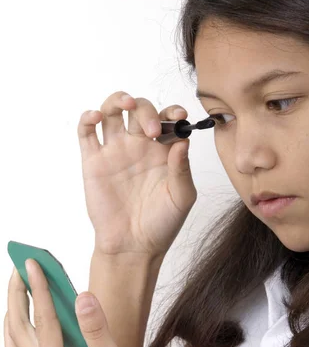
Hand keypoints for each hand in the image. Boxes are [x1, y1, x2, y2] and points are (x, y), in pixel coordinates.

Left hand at [4, 260, 162, 346]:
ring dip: (15, 316)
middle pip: (19, 332)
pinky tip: (38, 325)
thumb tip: (81, 296)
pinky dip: (24, 336)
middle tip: (20, 270)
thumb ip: (96, 331)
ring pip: (17, 346)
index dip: (39, 289)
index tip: (33, 263)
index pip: (43, 322)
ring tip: (23, 292)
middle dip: (16, 298)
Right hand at [78, 92, 196, 257]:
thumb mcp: (181, 198)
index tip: (180, 116)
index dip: (173, 112)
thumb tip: (183, 141)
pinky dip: (88, 118)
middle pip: (140, 110)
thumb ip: (182, 169)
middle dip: (147, 111)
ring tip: (125, 104)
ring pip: (112, 111)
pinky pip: (87, 132)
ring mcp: (115, 151)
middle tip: (153, 131)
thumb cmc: (162, 224)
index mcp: (163, 152)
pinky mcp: (94, 161)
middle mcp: (139, 147)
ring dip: (118, 100)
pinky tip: (97, 117)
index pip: (168, 120)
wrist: (133, 246)